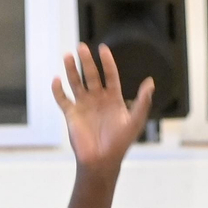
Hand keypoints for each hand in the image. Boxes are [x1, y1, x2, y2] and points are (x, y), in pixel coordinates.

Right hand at [51, 43, 153, 171]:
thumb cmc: (120, 143)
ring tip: (67, 56)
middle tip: (81, 47)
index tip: (103, 49)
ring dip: (71, 70)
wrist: (102, 161)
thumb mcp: (135, 121)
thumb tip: (151, 82)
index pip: (110, 75)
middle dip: (86, 61)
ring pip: (76, 83)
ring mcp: (84, 106)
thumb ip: (142, 102)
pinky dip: (58, 90)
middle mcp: (98, 99)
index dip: (107, 62)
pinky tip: (56, 80)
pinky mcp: (71, 114)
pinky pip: (62, 99)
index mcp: (113, 99)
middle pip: (91, 75)